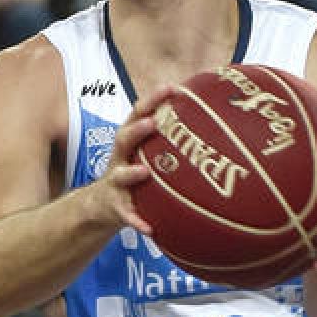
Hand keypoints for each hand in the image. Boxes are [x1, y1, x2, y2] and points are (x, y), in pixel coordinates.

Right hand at [93, 84, 176, 235]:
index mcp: (130, 142)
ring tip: (144, 171)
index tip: (171, 87)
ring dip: (130, 172)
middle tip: (152, 122)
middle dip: (136, 129)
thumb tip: (216, 128)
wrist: (101, 206)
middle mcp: (120, 158)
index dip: (152, 99)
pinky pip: (126, 215)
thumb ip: (169, 142)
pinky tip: (149, 229)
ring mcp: (115, 183)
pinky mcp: (116, 207)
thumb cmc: (133, 174)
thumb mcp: (147, 154)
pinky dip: (136, 221)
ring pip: (120, 175)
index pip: (138, 114)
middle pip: (123, 138)